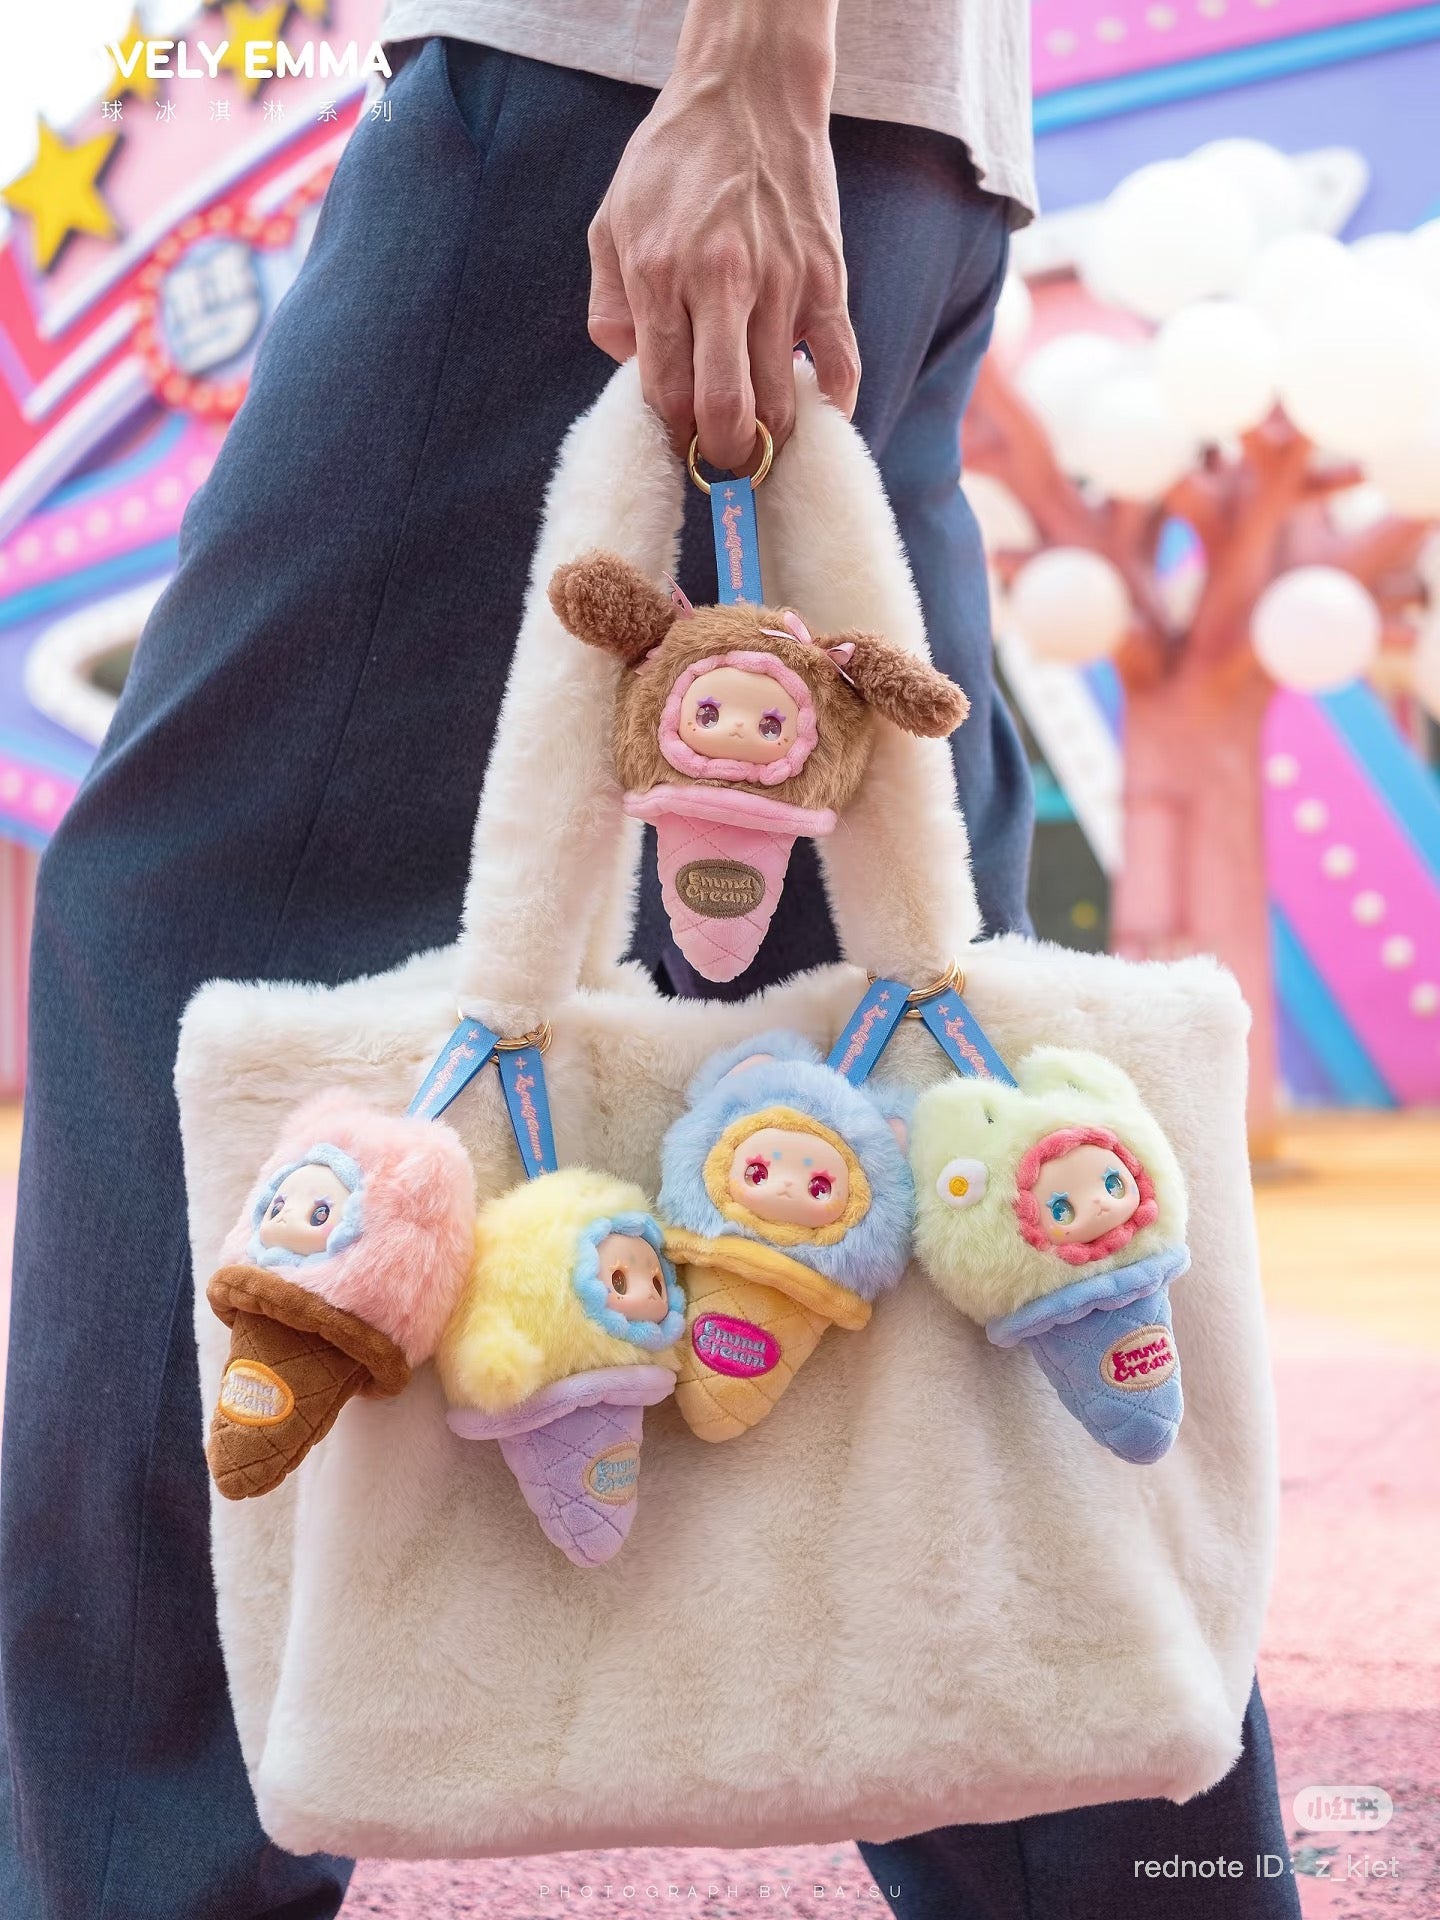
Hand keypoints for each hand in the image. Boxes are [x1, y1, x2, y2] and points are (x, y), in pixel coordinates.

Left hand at [587, 3, 860, 470]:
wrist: (749, 92)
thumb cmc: (674, 162)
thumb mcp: (611, 224)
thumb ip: (610, 309)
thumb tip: (633, 372)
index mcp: (658, 276)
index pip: (666, 395)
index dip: (673, 438)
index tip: (681, 447)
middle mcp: (721, 285)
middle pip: (725, 413)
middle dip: (723, 458)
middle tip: (724, 464)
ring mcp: (781, 284)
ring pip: (781, 403)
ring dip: (771, 441)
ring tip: (760, 444)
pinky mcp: (827, 278)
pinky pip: (840, 366)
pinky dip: (829, 408)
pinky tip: (812, 416)